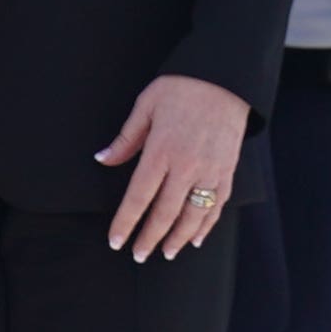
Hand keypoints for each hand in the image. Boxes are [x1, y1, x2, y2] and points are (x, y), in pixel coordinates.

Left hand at [96, 75, 250, 260]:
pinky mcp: (228, 169)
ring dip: (178, 238)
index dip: (126, 223)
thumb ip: (126, 138)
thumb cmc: (181, 87)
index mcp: (161, 151)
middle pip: (165, 213)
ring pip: (193, 215)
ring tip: (166, 253)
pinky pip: (217, 204)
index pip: (139, 197)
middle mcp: (187, 165)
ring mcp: (210, 169)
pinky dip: (207, 224)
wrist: (226, 75)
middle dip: (150, 238)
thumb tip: (102, 159)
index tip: (116, 241)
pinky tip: (196, 238)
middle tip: (139, 256)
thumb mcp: (146, 105)